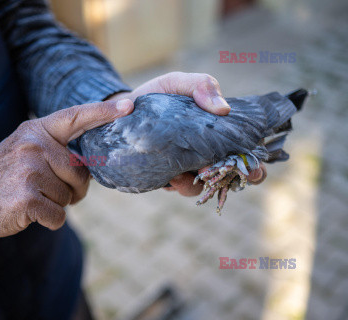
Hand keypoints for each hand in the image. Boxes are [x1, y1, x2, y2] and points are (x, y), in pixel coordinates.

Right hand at [0, 99, 133, 237]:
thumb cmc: (1, 176)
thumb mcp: (23, 150)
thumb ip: (54, 150)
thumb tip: (88, 166)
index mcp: (36, 130)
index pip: (75, 117)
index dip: (104, 111)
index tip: (129, 105)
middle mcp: (35, 145)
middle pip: (80, 171)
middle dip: (74, 189)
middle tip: (49, 191)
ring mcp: (30, 171)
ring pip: (70, 197)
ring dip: (57, 204)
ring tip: (31, 197)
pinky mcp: (27, 198)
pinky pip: (59, 216)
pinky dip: (49, 221)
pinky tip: (28, 212)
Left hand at [107, 72, 266, 195]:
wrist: (121, 108)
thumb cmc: (157, 95)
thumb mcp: (178, 83)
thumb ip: (201, 86)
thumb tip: (223, 109)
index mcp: (214, 133)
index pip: (242, 152)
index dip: (252, 165)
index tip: (254, 169)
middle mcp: (202, 155)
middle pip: (226, 177)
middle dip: (228, 180)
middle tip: (216, 171)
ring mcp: (182, 168)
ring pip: (198, 187)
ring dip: (196, 182)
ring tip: (183, 171)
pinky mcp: (162, 176)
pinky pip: (174, 187)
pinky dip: (175, 183)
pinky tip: (168, 173)